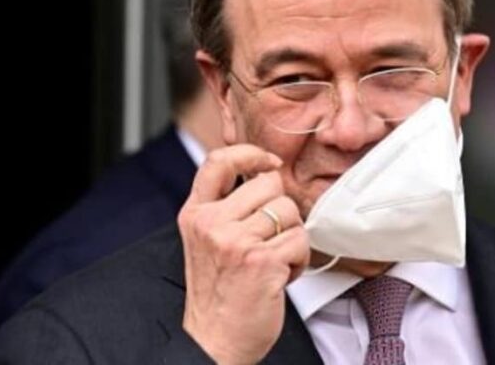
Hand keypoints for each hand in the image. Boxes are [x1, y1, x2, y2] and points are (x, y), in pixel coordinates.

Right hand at [178, 144, 309, 364]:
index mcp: (195, 213)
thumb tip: (263, 175)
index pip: (218, 160)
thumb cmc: (217, 293)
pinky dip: (299, 260)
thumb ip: (224, 207)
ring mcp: (235, 241)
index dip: (250, 153)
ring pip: (289, 211)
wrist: (215, 340)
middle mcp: (211, 223)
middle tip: (269, 238)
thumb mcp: (205, 241)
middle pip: (268, 184)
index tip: (267, 163)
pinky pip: (299, 240)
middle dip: (280, 210)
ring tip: (274, 259)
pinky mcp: (261, 261)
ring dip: (291, 237)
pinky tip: (280, 275)